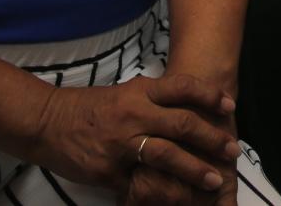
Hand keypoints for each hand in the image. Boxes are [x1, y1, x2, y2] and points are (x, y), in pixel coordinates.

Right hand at [26, 72, 239, 202]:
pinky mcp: (109, 171)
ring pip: (167, 156)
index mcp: (140, 92)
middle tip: (232, 151)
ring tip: (215, 181)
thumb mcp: (125, 94)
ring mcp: (121, 144)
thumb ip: (154, 99)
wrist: (48, 122)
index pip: (183, 87)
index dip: (210, 96)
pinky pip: (142, 186)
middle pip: (183, 125)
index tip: (230, 106)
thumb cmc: (90, 107)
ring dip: (195, 170)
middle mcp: (134, 115)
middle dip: (212, 139)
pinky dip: (162, 195)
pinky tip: (179, 201)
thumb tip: (189, 105)